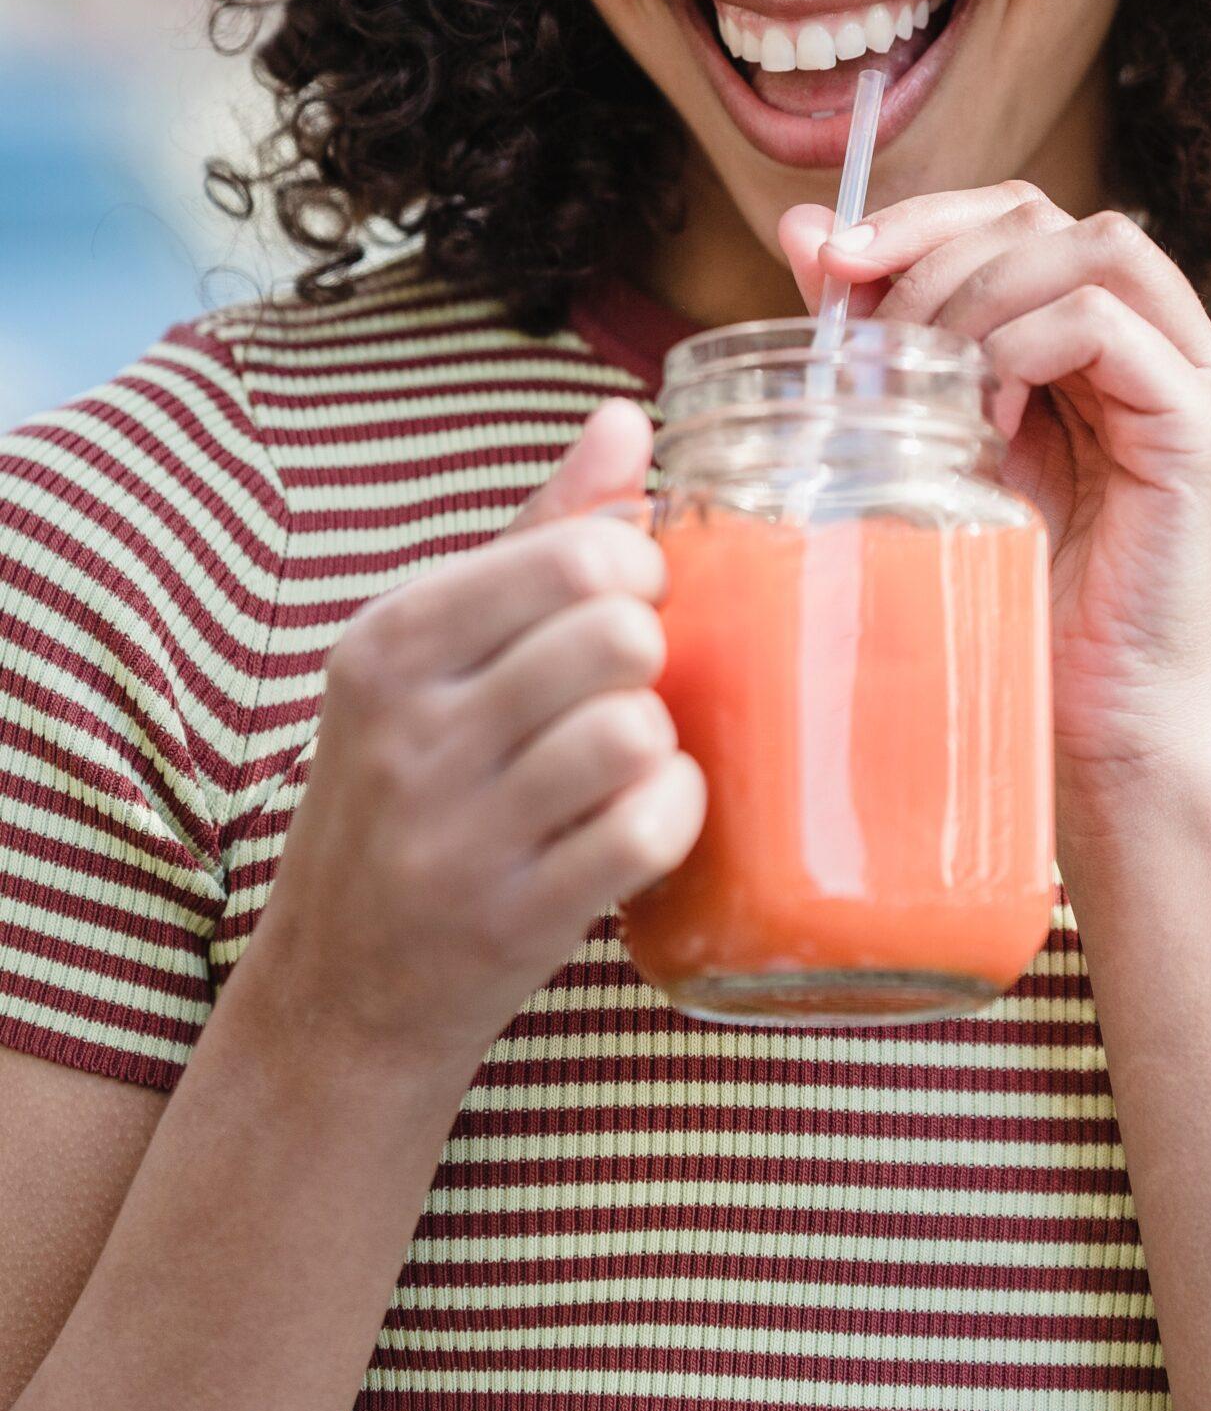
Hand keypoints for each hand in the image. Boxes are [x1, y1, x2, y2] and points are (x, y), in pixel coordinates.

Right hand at [246, 399, 706, 1089]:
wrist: (339, 994)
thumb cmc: (410, 790)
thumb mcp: (434, 655)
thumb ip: (535, 532)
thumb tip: (628, 417)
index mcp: (389, 642)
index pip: (573, 554)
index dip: (636, 569)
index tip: (623, 602)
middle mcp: (409, 732)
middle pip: (616, 634)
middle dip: (650, 653)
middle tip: (624, 684)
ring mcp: (456, 834)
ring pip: (636, 731)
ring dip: (657, 741)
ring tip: (621, 757)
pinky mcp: (512, 922)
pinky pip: (648, 830)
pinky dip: (671, 815)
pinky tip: (639, 817)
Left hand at [780, 186, 1210, 789]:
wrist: (1086, 735)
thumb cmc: (1007, 605)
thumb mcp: (930, 444)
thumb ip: (883, 337)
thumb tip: (801, 226)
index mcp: (1104, 340)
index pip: (1019, 215)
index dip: (923, 217)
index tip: (828, 258)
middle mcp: (1167, 344)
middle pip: (1050, 214)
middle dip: (935, 246)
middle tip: (860, 319)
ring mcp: (1201, 382)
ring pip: (1093, 247)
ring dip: (978, 291)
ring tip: (919, 373)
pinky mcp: (1205, 431)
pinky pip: (1105, 327)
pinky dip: (1022, 347)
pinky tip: (982, 419)